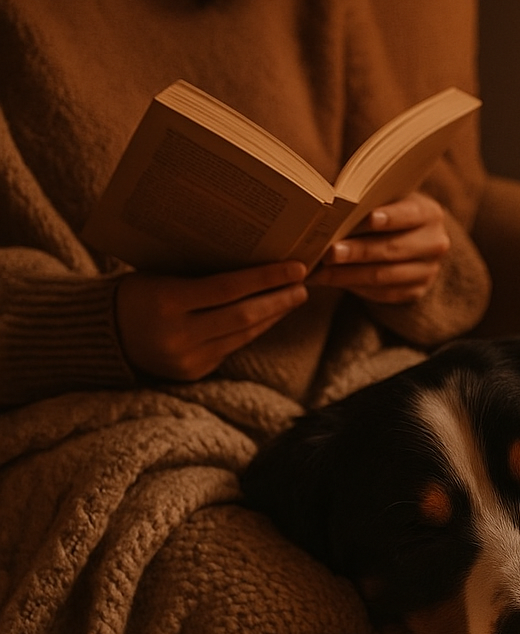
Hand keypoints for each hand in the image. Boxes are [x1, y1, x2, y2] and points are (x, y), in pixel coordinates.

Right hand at [115, 260, 307, 380]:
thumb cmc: (137, 293)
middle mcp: (178, 335)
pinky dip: (253, 331)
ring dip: (272, 316)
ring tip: (292, 299)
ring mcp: (187, 358)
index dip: (266, 278)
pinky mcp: (194, 372)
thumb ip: (201, 275)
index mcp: (167, 301)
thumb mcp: (162, 275)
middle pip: (243, 316)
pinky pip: (232, 348)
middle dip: (278, 300)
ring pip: (243, 336)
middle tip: (302, 285)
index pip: (228, 288)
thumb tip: (254, 261)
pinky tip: (268, 317)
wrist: (102, 335)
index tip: (296, 268)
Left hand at [311, 191, 450, 303]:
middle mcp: (434, 244)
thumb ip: (369, 203)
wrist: (411, 239)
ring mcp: (427, 271)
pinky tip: (332, 281)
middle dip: (358, 251)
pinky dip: (355, 287)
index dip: (390, 218)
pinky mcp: (415, 291)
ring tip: (322, 272)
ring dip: (350, 274)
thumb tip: (333, 211)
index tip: (368, 219)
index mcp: (430, 214)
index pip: (410, 215)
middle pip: (393, 249)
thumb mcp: (387, 200)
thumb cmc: (389, 212)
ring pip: (384, 275)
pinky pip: (382, 293)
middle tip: (330, 252)